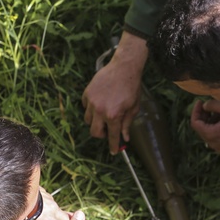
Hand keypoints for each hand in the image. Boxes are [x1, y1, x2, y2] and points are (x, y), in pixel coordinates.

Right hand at [83, 32, 148, 153]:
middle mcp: (100, 110)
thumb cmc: (132, 87)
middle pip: (95, 132)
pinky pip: (85, 106)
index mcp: (113, 115)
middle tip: (108, 131)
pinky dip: (91, 108)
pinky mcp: (87, 93)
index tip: (114, 151)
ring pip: (88, 120)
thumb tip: (125, 138)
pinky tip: (100, 104)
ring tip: (105, 115)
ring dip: (96, 122)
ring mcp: (92, 101)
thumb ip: (127, 124)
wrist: (124, 67)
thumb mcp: (133, 108)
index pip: (112, 136)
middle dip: (102, 135)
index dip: (113, 146)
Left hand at [190, 99, 219, 154]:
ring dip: (211, 122)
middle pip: (202, 129)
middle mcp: (213, 144)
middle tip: (210, 105)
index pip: (195, 123)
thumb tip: (204, 106)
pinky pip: (217, 139)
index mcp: (211, 135)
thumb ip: (213, 105)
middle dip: (204, 116)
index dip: (196, 110)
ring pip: (210, 134)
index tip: (200, 101)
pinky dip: (217, 129)